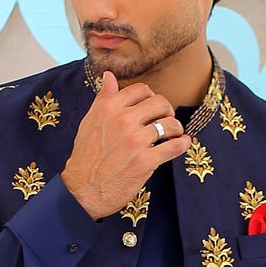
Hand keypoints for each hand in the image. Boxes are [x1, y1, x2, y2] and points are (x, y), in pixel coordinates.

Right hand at [61, 69, 191, 219]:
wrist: (83, 191)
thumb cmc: (85, 157)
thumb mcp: (89, 122)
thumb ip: (103, 98)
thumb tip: (109, 76)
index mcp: (109, 108)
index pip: (142, 90)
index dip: (151, 97)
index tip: (152, 108)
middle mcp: (123, 120)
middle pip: (160, 103)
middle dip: (167, 111)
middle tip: (165, 120)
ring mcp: (135, 141)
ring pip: (170, 124)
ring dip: (176, 129)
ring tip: (173, 134)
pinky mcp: (146, 161)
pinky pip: (175, 146)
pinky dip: (182, 144)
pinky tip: (182, 144)